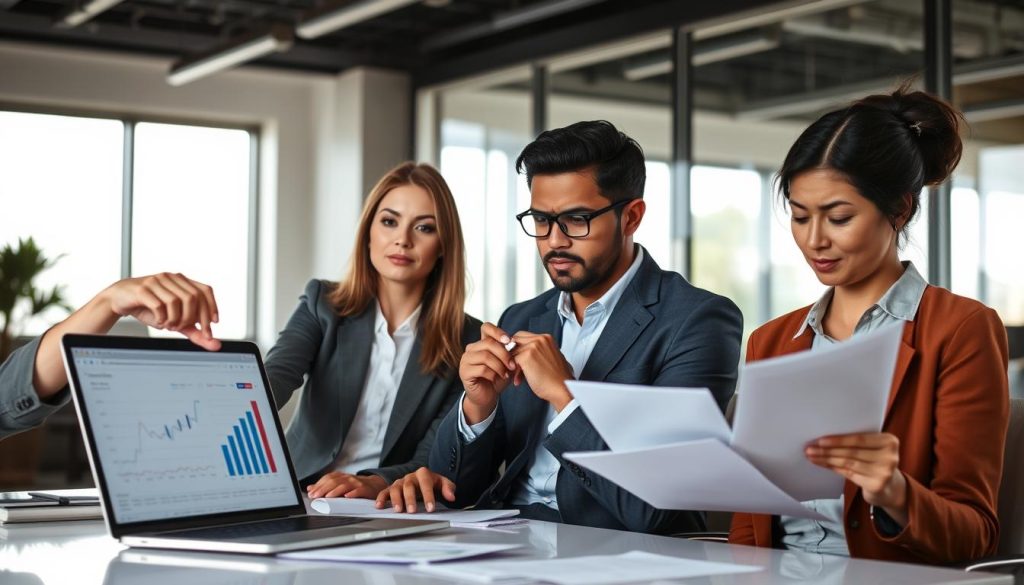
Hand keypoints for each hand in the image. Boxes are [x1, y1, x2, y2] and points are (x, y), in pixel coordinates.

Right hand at [104, 273, 219, 349]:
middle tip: (182, 328)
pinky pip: (159, 305)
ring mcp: (157, 281)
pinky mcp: (143, 288)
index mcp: (182, 281)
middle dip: (192, 318)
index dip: (212, 307)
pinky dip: (162, 318)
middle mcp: (171, 278)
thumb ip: (194, 331)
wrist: (119, 300)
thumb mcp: (175, 320)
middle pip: (193, 297)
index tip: (212, 324)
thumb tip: (214, 344)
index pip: (204, 290)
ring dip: (176, 319)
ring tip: (169, 325)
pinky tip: (159, 321)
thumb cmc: (149, 308)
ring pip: (177, 301)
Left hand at [306, 472, 386, 498]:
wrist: (375, 485)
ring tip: (328, 496)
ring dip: (335, 491)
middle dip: (323, 489)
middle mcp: (348, 478)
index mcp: (341, 477)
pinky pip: (358, 490)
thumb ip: (325, 486)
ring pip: (344, 485)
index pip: (328, 479)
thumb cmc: (356, 486)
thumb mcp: (340, 484)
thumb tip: (310, 488)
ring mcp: (356, 483)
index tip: (311, 493)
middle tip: (316, 496)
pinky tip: (346, 497)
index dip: (319, 485)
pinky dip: (352, 493)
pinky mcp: (365, 489)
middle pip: (334, 481)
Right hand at [375, 467, 455, 512]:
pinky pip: (384, 492)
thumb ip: (448, 488)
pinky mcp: (391, 488)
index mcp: (423, 474)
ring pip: (395, 488)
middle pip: (409, 486)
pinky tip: (380, 506)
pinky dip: (381, 498)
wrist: (422, 479)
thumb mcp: (443, 483)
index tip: (430, 508)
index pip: (425, 483)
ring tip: (399, 510)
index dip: (428, 496)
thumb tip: (451, 496)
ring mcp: (400, 482)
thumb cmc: (432, 483)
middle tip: (413, 511)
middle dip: (411, 499)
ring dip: (396, 499)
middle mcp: (410, 477)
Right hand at [458, 323, 515, 422]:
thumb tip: (515, 344)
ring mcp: (466, 360)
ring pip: (485, 356)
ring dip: (499, 366)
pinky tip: (496, 379)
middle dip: (504, 354)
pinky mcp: (464, 372)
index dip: (498, 332)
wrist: (487, 397)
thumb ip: (509, 353)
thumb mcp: (506, 364)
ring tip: (506, 374)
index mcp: (481, 344)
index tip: (509, 341)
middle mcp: (471, 349)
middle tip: (513, 365)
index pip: (486, 328)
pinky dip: (493, 374)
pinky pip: (482, 369)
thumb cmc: (497, 378)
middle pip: (489, 343)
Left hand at [509, 332, 573, 410]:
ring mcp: (533, 346)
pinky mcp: (527, 356)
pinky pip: (511, 361)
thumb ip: (539, 351)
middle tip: (515, 367)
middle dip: (513, 354)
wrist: (563, 389)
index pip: (522, 336)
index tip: (518, 359)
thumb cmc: (558, 378)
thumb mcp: (551, 357)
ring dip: (513, 365)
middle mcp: (540, 339)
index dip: (518, 347)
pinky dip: (514, 372)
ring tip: (519, 377)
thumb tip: (523, 352)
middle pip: (515, 340)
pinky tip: (519, 380)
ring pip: (512, 352)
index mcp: (546, 338)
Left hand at [806, 432, 907, 523]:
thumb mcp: (873, 448)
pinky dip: (833, 468)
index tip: (820, 440)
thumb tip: (824, 439)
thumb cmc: (875, 461)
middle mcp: (889, 457)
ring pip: (848, 463)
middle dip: (828, 450)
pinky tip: (822, 464)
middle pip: (852, 452)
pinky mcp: (876, 485)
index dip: (838, 440)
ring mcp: (884, 473)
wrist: (889, 487)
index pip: (859, 439)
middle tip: (809, 448)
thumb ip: (858, 442)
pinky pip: (848, 473)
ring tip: (811, 456)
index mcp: (889, 441)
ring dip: (827, 459)